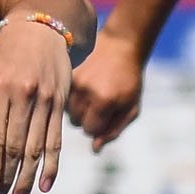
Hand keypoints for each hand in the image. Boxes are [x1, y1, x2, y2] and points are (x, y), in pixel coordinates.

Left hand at [0, 14, 72, 193]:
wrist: (42, 25)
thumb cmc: (5, 56)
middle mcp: (25, 93)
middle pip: (16, 144)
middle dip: (8, 176)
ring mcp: (46, 99)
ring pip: (37, 146)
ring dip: (29, 178)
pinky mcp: (61, 102)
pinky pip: (56, 139)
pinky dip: (52, 164)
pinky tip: (46, 185)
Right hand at [66, 29, 143, 149]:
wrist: (121, 45)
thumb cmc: (130, 80)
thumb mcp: (131, 108)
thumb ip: (114, 130)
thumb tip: (94, 148)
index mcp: (104, 100)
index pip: (90, 130)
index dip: (100, 126)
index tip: (108, 115)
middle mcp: (85, 91)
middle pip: (76, 123)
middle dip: (88, 119)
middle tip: (101, 104)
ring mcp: (74, 81)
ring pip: (67, 112)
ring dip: (78, 110)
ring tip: (92, 96)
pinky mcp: (67, 73)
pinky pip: (63, 98)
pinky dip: (72, 98)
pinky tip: (85, 88)